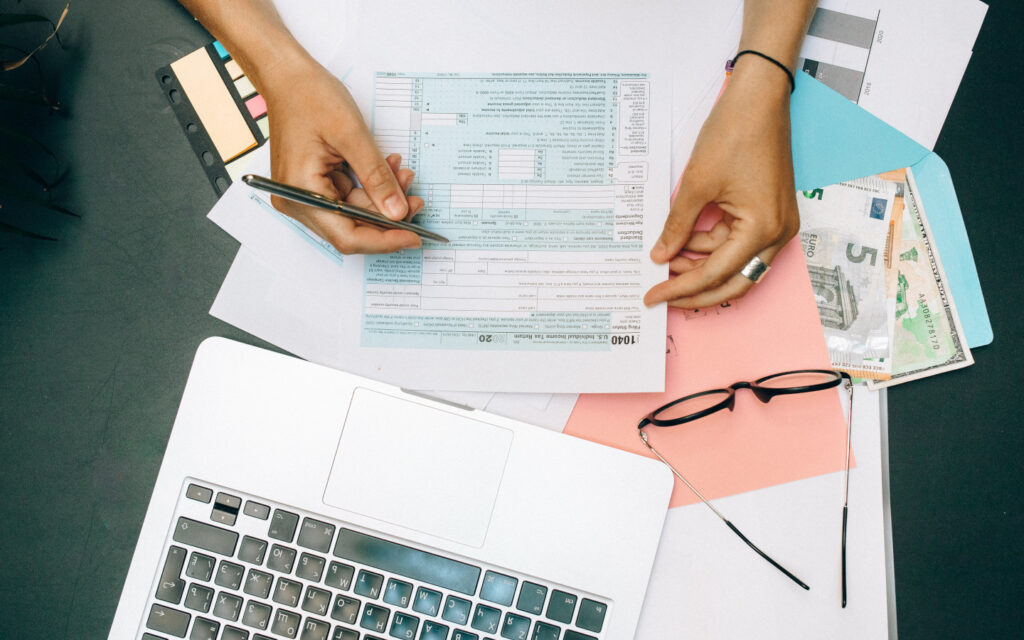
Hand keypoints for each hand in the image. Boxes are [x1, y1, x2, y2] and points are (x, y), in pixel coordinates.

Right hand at [262, 61, 424, 253]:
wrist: (288, 76)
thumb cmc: (309, 96)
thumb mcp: (352, 135)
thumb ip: (376, 177)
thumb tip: (397, 213)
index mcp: (299, 193)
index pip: (347, 236)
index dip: (384, 240)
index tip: (414, 237)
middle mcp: (297, 201)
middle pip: (351, 228)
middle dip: (387, 216)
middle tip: (416, 200)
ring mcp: (305, 195)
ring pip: (354, 213)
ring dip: (382, 198)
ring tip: (403, 174)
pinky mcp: (314, 185)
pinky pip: (348, 196)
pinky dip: (370, 187)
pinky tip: (387, 169)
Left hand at [644, 62, 799, 307]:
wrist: (758, 98)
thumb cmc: (734, 133)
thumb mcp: (696, 185)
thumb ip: (677, 227)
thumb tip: (661, 256)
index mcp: (763, 229)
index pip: (715, 274)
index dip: (680, 289)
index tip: (653, 297)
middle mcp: (778, 233)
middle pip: (734, 281)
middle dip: (696, 290)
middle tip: (662, 294)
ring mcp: (777, 223)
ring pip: (736, 263)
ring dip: (702, 264)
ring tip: (666, 258)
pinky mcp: (770, 212)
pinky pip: (739, 241)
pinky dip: (712, 245)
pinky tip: (685, 241)